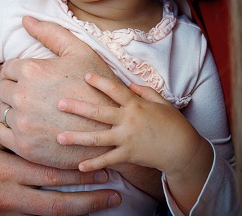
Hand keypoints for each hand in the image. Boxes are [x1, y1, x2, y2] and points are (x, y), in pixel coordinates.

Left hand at [0, 16, 119, 168]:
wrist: (112, 129)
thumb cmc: (98, 87)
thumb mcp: (80, 52)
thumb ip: (51, 33)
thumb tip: (25, 18)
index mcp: (32, 71)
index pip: (8, 69)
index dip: (15, 72)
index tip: (21, 76)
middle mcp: (23, 96)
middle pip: (1, 89)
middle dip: (10, 88)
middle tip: (22, 92)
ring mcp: (22, 123)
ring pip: (0, 110)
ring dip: (7, 107)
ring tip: (19, 107)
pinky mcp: (24, 145)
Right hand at [0, 132, 121, 214]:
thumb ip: (10, 128)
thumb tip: (34, 104)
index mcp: (8, 171)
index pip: (49, 173)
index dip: (77, 171)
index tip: (101, 165)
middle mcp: (12, 195)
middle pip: (57, 200)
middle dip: (88, 195)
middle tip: (113, 188)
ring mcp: (12, 211)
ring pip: (54, 213)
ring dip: (84, 207)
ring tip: (110, 200)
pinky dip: (66, 214)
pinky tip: (87, 210)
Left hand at [56, 73, 205, 174]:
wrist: (182, 149)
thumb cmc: (172, 123)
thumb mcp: (161, 101)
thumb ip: (144, 91)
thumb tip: (129, 84)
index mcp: (135, 104)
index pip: (114, 89)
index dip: (100, 81)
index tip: (85, 75)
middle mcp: (128, 120)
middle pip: (98, 112)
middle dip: (77, 107)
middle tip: (59, 104)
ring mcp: (127, 138)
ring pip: (97, 138)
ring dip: (76, 138)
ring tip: (59, 137)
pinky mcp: (128, 155)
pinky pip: (107, 160)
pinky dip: (93, 164)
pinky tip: (78, 166)